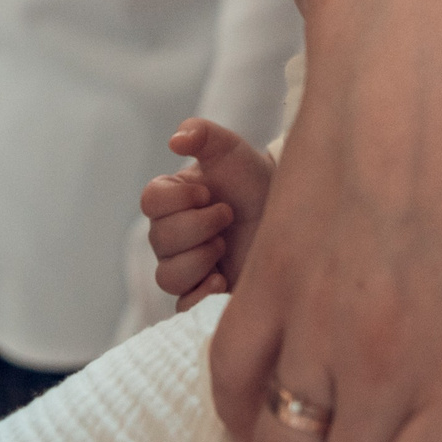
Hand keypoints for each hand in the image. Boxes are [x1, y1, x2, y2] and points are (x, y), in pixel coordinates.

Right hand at [142, 117, 275, 311]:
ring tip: (224, 245)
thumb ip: (203, 134)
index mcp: (172, 199)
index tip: (208, 192)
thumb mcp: (231, 150)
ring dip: (199, 259)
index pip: (150, 201)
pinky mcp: (203, 295)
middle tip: (227, 215)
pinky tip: (222, 278)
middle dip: (197, 226)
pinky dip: (199, 295)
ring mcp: (186, 267)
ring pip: (168, 276)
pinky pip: (182, 307)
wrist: (291, 213)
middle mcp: (172, 235)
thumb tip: (175, 140)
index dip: (178, 199)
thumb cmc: (254, 180)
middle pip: (159, 240)